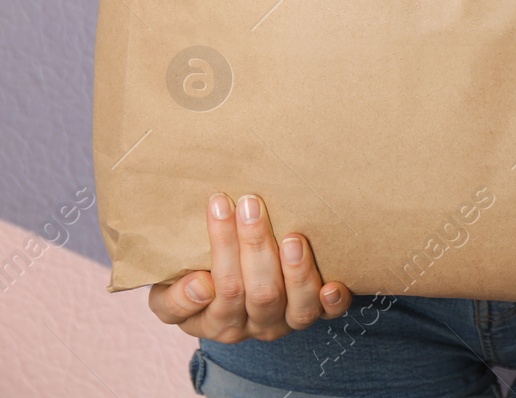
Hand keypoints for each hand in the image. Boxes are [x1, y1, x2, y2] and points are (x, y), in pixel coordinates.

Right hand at [149, 193, 350, 341]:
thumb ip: (176, 297)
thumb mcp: (167, 294)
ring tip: (293, 237)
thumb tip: (202, 285)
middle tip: (252, 204)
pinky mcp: (313, 313)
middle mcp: (252, 326)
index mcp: (212, 321)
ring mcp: (285, 321)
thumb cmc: (193, 281)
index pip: (221, 288)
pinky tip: (333, 284)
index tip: (219, 203)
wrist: (221, 293)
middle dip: (256, 245)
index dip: (222, 246)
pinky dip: (333, 301)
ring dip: (296, 271)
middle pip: (260, 293)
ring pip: (296, 306)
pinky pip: (329, 314)